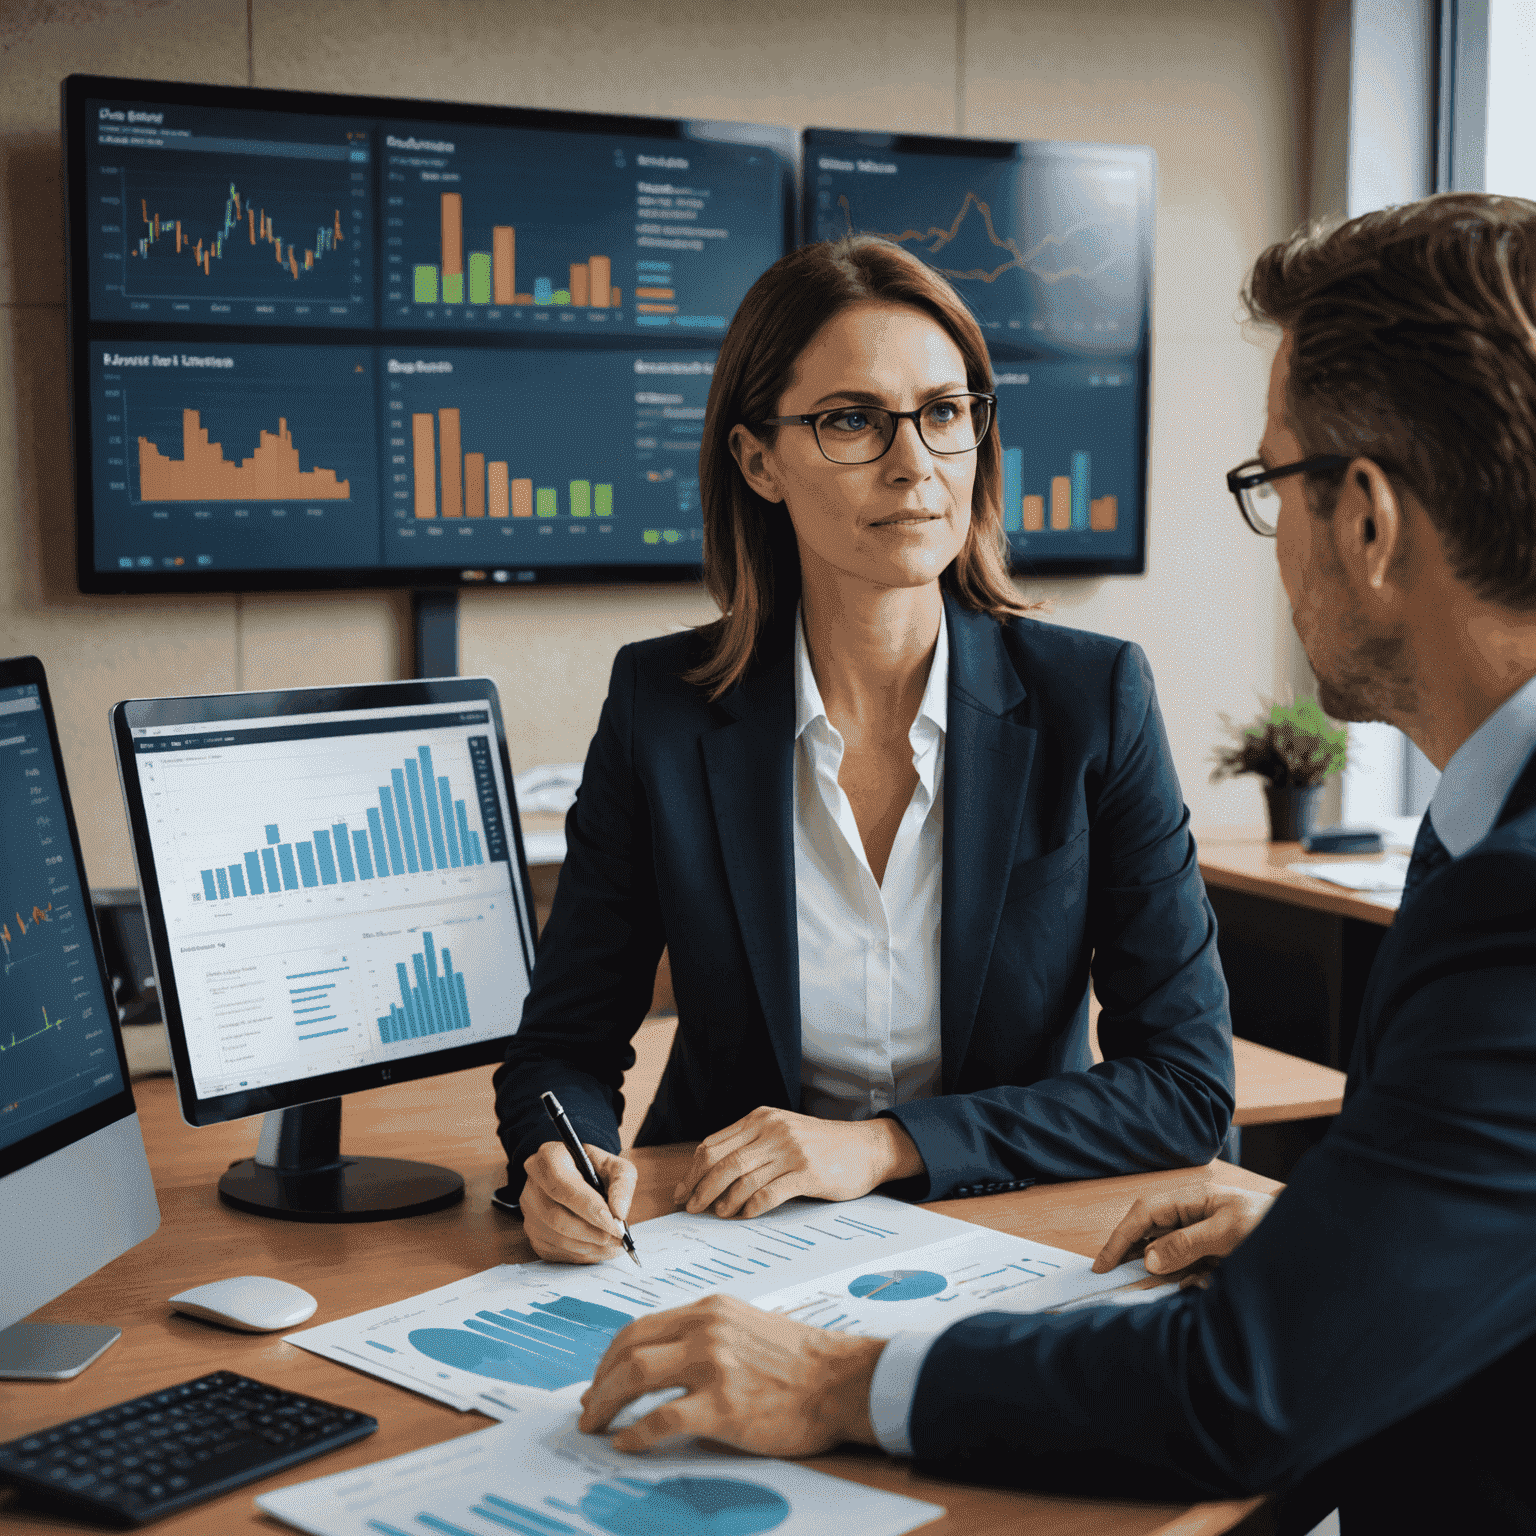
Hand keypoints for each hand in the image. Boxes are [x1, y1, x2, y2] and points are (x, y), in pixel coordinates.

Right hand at [520, 1139, 636, 1263]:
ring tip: (613, 1244)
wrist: (577, 1176)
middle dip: (591, 1232)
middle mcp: (533, 1183)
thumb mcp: (615, 1166)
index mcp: (550, 1157)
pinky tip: (597, 1248)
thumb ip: (622, 1184)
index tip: (615, 1223)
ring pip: (555, 1237)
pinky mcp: (532, 1232)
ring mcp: (528, 1210)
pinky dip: (580, 1254)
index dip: (590, 1208)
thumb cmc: (595, 1170)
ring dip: (588, 1246)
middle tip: (618, 1238)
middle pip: (557, 1216)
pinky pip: (554, 1251)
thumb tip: (620, 1213)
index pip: (564, 1187)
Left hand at [579, 1294, 885, 1454]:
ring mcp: (713, 1365)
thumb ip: (704, 1335)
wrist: (840, 1380)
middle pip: (629, 1348)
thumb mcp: (745, 1326)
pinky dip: (636, 1435)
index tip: (599, 1380)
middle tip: (588, 1407)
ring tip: (596, 1425)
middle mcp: (705, 1329)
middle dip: (599, 1381)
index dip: (610, 1357)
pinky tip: (627, 1445)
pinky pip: (661, 1419)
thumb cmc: (798, 1360)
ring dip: (606, 1404)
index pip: (641, 1327)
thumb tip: (662, 1364)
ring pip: (636, 1377)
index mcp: (708, 1310)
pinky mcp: (723, 1405)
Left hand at [672, 1108, 923, 1218]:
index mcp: (760, 1119)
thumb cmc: (820, 1146)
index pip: (713, 1145)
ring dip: (725, 1201)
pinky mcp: (808, 1171)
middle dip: (701, 1188)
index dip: (693, 1171)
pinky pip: (770, 1192)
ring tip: (719, 1214)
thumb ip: (750, 1146)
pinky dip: (752, 1206)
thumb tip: (709, 1176)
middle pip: (723, 1162)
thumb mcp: (782, 1133)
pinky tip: (746, 1215)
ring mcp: (791, 1150)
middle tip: (692, 1208)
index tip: (682, 1192)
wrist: (865, 1147)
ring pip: (743, 1178)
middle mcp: (772, 1130)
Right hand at [1092, 1186, 1275, 1285]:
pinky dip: (1187, 1280)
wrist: (1308, 1236)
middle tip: (1116, 1277)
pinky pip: (1187, 1268)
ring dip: (1164, 1272)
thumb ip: (1186, 1244)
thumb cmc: (1269, 1224)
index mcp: (1190, 1200)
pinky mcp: (1212, 1255)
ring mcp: (1201, 1235)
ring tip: (1166, 1283)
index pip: (1144, 1215)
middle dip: (1135, 1256)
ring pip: (1167, 1254)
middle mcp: (1191, 1215)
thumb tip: (1149, 1260)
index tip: (1104, 1264)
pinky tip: (1201, 1284)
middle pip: (1150, 1233)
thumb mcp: (1228, 1233)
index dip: (1120, 1238)